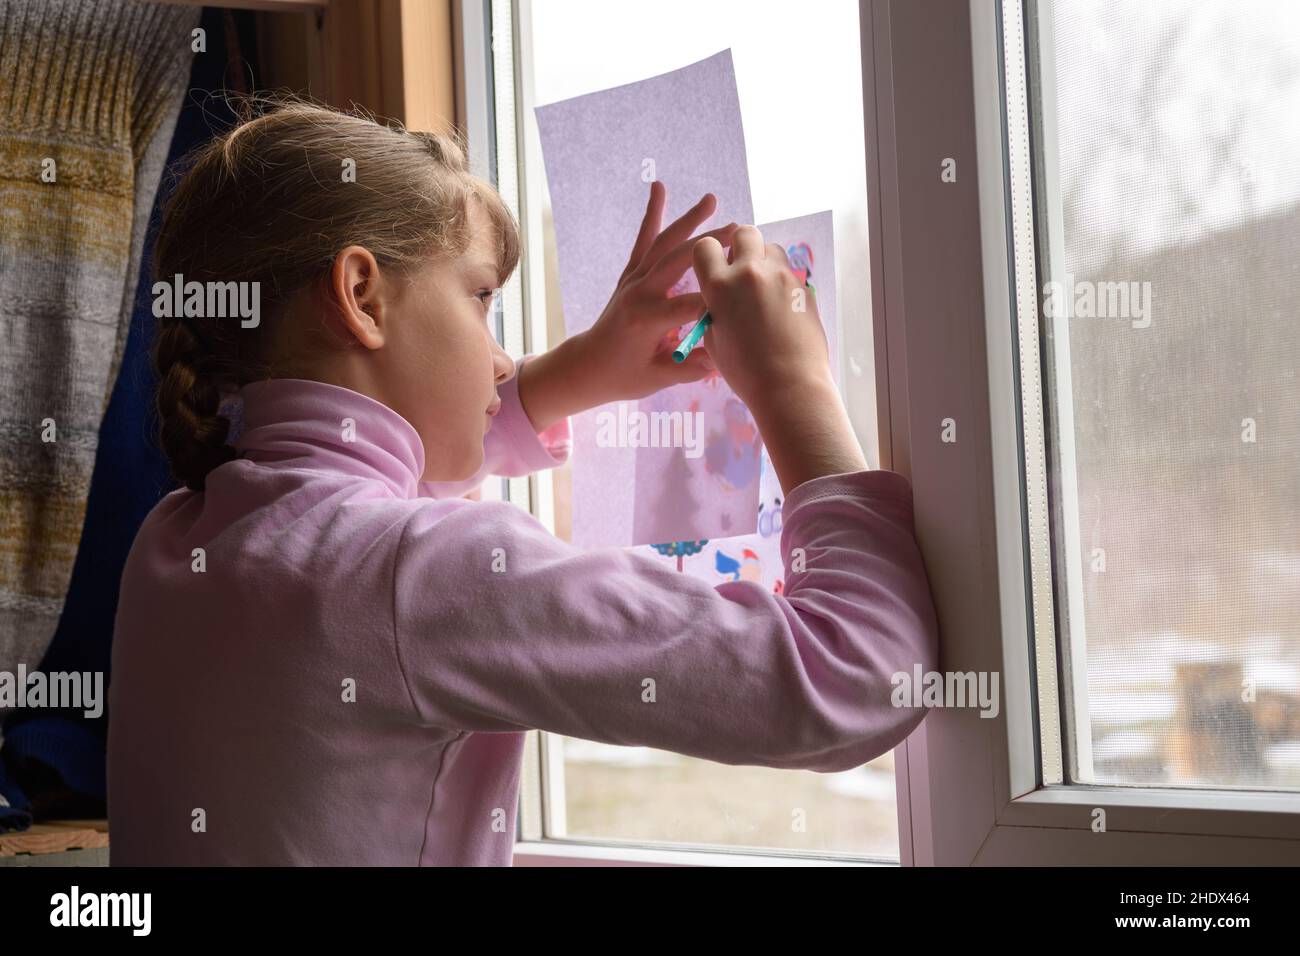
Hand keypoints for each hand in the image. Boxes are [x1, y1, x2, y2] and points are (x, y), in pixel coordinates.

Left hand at [579, 181, 738, 402]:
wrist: (589, 365)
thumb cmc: (624, 377)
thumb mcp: (658, 379)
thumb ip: (690, 368)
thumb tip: (721, 358)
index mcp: (646, 319)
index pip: (691, 305)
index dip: (718, 302)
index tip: (744, 296)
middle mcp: (638, 292)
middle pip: (679, 261)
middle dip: (709, 244)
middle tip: (739, 229)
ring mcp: (633, 279)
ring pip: (663, 243)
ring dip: (688, 219)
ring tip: (711, 198)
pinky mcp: (631, 273)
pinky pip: (644, 239)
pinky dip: (652, 212)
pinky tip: (659, 187)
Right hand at [690, 224, 832, 412]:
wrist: (788, 385)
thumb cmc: (745, 371)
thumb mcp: (714, 340)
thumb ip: (713, 309)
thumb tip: (719, 297)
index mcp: (719, 287)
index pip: (705, 246)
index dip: (707, 255)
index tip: (713, 267)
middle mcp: (750, 273)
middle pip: (744, 232)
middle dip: (740, 245)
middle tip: (740, 269)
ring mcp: (781, 277)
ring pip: (770, 248)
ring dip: (763, 261)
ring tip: (762, 289)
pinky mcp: (803, 287)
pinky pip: (789, 272)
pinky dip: (781, 282)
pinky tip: (780, 309)